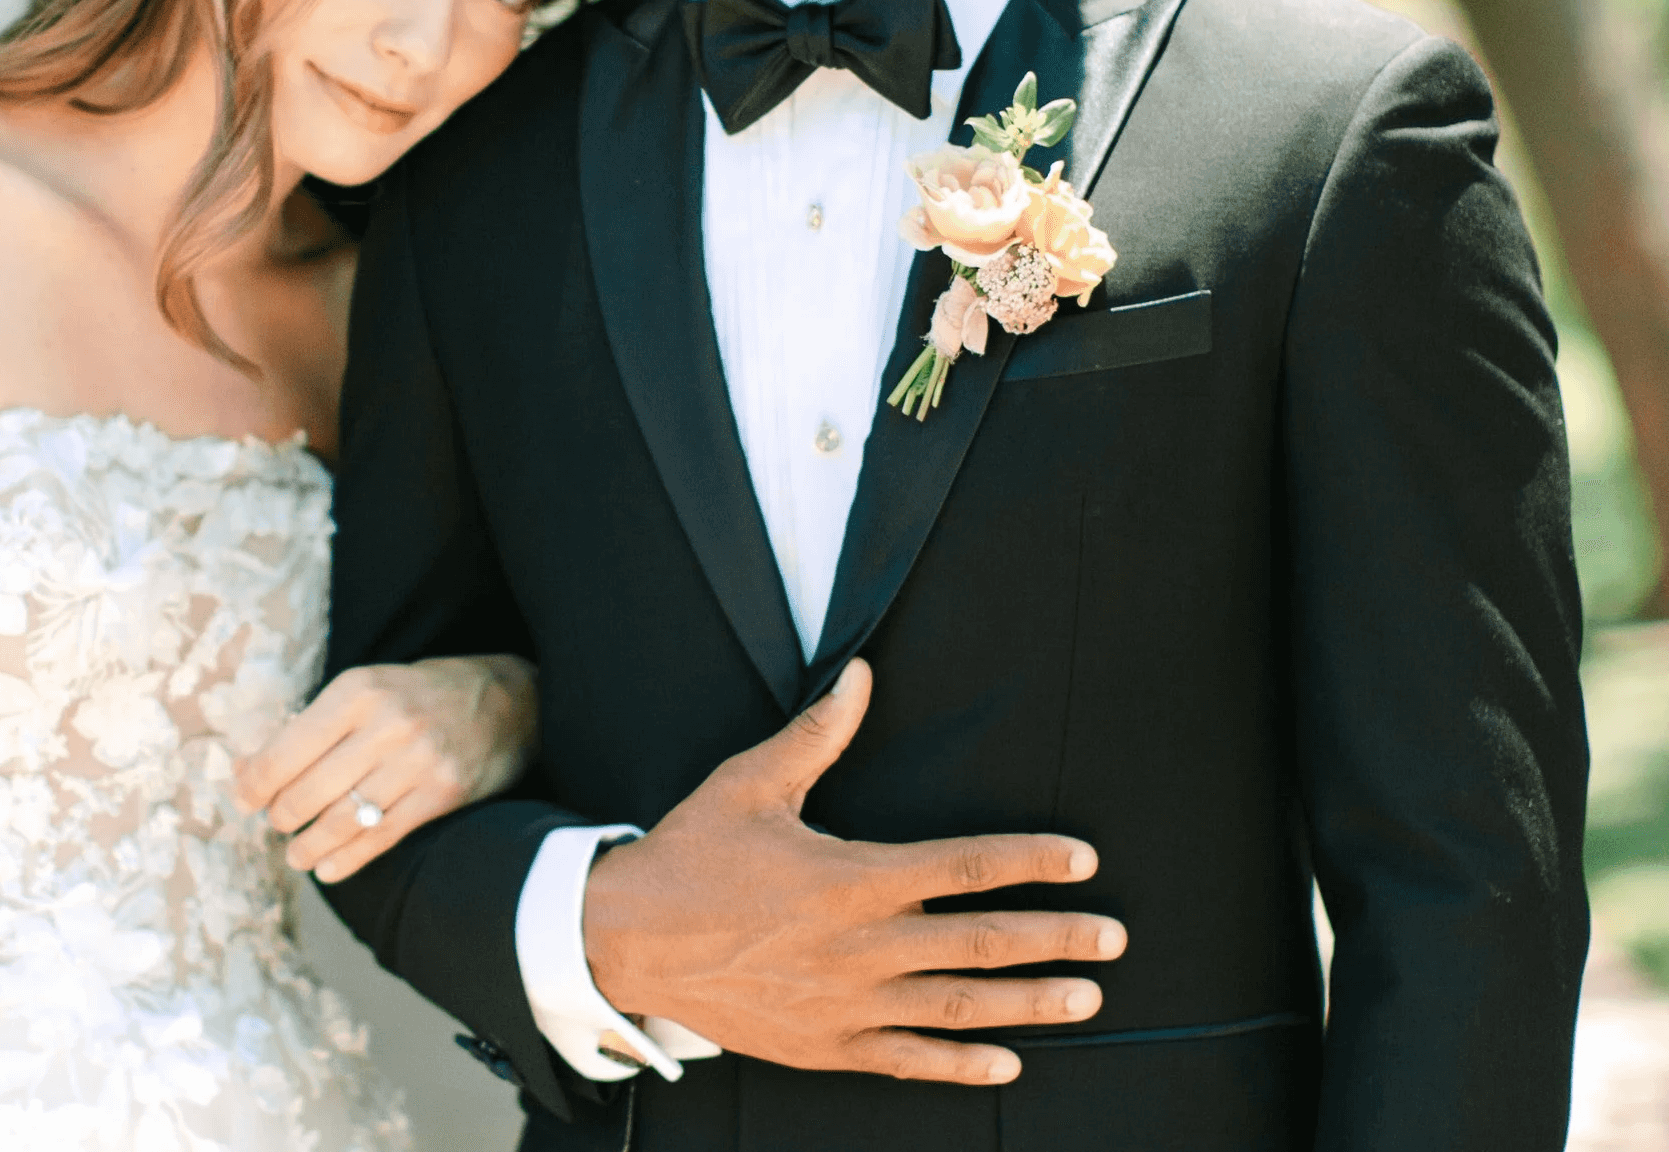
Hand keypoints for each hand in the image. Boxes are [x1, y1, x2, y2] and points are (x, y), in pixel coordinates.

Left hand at [235, 655, 537, 882]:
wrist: (508, 699)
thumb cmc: (422, 694)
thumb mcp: (369, 687)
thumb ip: (315, 725)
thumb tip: (249, 767)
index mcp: (358, 690)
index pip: (289, 747)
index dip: (257, 780)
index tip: (243, 797)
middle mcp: (387, 724)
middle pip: (311, 789)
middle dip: (282, 815)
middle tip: (276, 823)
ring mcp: (418, 761)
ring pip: (343, 819)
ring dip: (308, 845)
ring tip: (295, 855)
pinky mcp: (443, 794)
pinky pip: (382, 837)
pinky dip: (348, 859)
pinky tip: (329, 867)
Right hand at [582, 661, 1124, 1084]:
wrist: (627, 941)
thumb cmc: (691, 854)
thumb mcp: (749, 783)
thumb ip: (816, 734)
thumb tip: (860, 676)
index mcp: (851, 877)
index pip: (964, 866)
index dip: (1029, 862)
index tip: (1082, 861)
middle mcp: (861, 946)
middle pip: (979, 943)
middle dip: (1054, 938)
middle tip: (1112, 938)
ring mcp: (847, 1004)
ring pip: (957, 1006)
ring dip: (1028, 1003)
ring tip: (1085, 998)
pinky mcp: (825, 1045)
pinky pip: (909, 1061)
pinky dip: (961, 1064)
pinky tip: (1006, 1064)